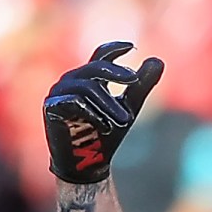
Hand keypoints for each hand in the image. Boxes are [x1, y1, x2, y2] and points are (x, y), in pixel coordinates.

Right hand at [42, 41, 164, 184]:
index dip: (114, 48)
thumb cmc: (105, 135)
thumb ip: (141, 86)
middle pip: (96, 67)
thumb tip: (159, 60)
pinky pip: (73, 102)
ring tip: (124, 119)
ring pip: (87, 86)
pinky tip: (104, 126)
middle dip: (117, 72)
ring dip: (109, 102)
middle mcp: (71, 80)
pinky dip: (92, 113)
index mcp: (89, 78)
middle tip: (134, 79)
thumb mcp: (129, 107)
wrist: (88, 164)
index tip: (132, 47)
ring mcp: (58, 92)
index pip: (100, 55)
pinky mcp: (52, 107)